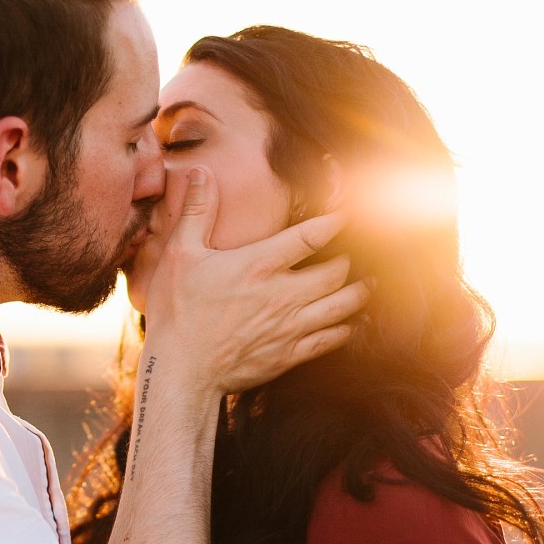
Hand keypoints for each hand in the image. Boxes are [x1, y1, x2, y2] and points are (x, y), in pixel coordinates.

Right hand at [143, 167, 366, 395]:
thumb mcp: (179, 255)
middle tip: (354, 254)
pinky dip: (346, 329)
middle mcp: (282, 295)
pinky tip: (349, 322)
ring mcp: (289, 328)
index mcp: (259, 265)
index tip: (347, 215)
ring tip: (366, 284)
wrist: (180, 371)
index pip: (311, 236)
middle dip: (350, 260)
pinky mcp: (289, 355)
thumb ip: (196, 212)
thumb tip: (200, 172)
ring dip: (359, 293)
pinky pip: (331, 340)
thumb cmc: (177, 312)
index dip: (336, 222)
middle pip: (337, 272)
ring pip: (343, 307)